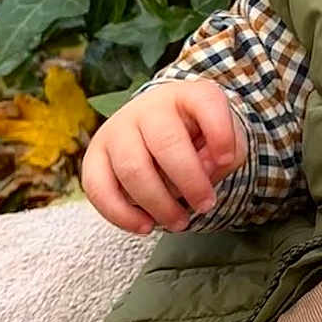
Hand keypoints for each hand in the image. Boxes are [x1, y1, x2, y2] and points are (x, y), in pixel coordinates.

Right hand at [80, 78, 246, 234]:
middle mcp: (148, 107)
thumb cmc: (198, 137)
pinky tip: (145, 225)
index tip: (226, 159)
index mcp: (187, 95)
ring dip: (158, 204)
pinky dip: (121, 214)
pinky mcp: (94, 155)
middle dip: (189, 181)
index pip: (206, 103)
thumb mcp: (225, 140)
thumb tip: (205, 172)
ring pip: (132, 169)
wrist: (159, 129)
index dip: (220, 132)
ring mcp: (117, 129)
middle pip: (166, 143)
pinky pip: (99, 188)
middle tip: (205, 205)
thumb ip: (227, 153)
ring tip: (179, 221)